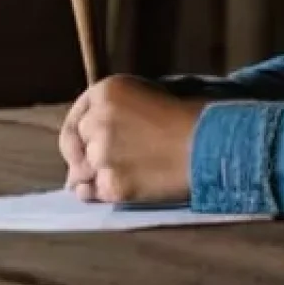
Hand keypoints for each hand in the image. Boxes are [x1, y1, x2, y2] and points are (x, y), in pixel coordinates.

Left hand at [58, 74, 207, 204]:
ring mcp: (101, 154)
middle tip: (109, 163)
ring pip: (82, 173)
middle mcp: (97, 119)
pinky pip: (93, 194)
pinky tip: (121, 187)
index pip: (75, 118)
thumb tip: (81, 154)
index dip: (77, 137)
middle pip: (77, 145)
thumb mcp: (147, 96)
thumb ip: (114, 113)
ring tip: (122, 174)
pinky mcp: (111, 183)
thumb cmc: (186, 115)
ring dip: (95, 176)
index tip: (80, 149)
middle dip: (87, 156)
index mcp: (106, 90)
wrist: (208, 141)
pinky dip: (102, 194)